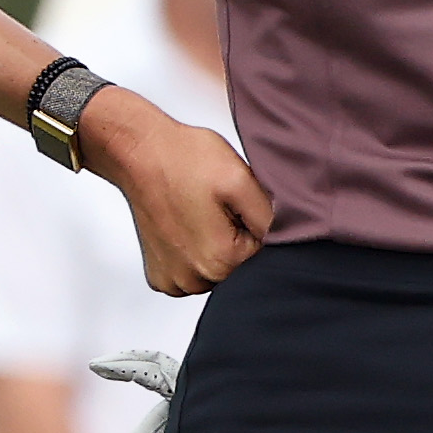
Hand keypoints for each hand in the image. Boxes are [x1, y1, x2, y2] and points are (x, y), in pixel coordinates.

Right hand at [80, 88, 270, 293]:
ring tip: (201, 214)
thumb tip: (292, 242)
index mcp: (220, 261)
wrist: (141, 153)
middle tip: (218, 207)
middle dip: (239, 236)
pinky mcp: (160, 274)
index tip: (236, 205)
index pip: (265, 254)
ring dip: (217, 245)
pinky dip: (196, 251)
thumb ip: (271, 218)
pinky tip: (188, 225)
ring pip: (218, 270)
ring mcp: (174, 280)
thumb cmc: (186, 159)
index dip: (256, 224)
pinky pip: (194, 271)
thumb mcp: (242, 180)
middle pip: (241, 266)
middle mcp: (194, 280)